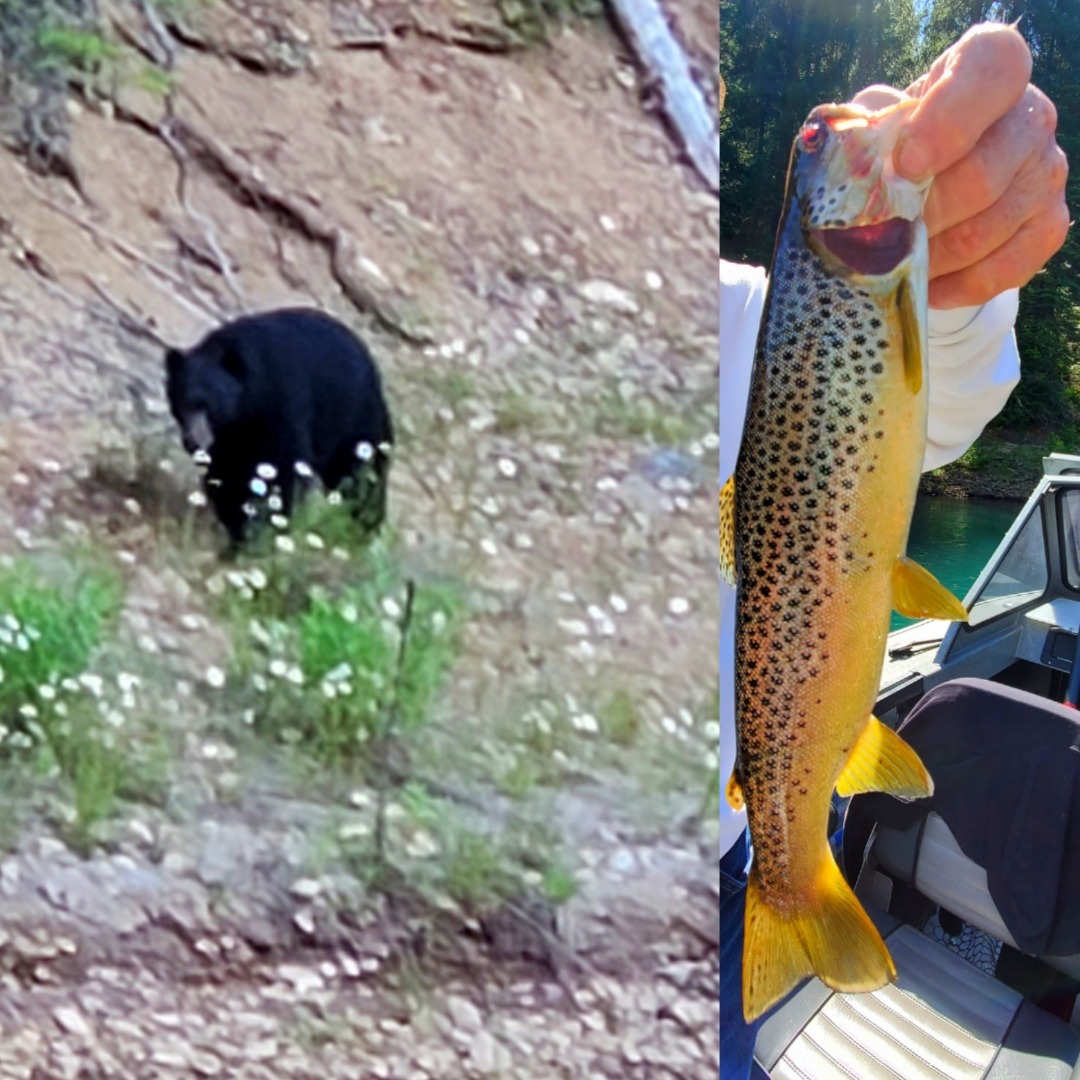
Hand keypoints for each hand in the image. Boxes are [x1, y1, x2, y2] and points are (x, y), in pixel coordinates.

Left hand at [854, 23, 1068, 309]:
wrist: (930, 183)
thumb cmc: (898, 144)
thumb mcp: (878, 122)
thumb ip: (867, 127)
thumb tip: (854, 153)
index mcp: (990, 70)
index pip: (995, 70)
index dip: (950, 119)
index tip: (906, 164)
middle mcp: (1031, 116)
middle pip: (979, 177)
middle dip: (920, 216)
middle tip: (883, 235)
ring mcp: (1046, 172)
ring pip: (983, 232)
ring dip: (929, 257)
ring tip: (895, 262)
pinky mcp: (1048, 225)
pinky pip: (1002, 270)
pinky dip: (955, 286)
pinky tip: (927, 285)